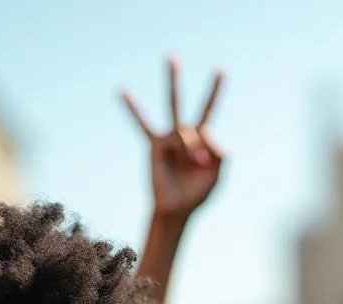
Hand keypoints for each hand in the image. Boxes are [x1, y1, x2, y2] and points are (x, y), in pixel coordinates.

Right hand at [122, 58, 224, 220]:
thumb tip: (204, 133)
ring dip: (172, 83)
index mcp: (202, 140)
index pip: (208, 112)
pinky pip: (143, 125)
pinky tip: (121, 91)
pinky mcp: (156, 145)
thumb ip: (218, 152)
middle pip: (186, 103)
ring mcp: (170, 138)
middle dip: (179, 81)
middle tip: (172, 56)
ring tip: (171, 57)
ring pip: (177, 114)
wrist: (177, 208)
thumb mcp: (216, 173)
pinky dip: (133, 109)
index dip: (214, 93)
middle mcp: (185, 134)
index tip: (221, 70)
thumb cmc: (197, 194)